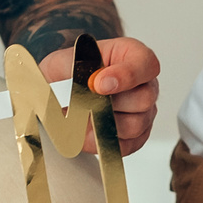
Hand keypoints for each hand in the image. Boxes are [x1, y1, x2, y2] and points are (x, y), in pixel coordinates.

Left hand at [39, 35, 159, 154]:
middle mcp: (144, 84)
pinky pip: (125, 146)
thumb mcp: (62, 62)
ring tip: (84, 115)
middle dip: (109, 103)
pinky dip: (101, 141)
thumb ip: (76, 69)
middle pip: (144, 98)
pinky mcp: (135, 138)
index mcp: (131, 56)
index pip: (146, 64)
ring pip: (135, 125)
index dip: (126, 75)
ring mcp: (143, 112)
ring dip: (104, 123)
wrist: (56, 93)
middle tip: (84, 102)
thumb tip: (89, 87)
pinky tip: (87, 130)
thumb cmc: (66, 72)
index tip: (98, 83)